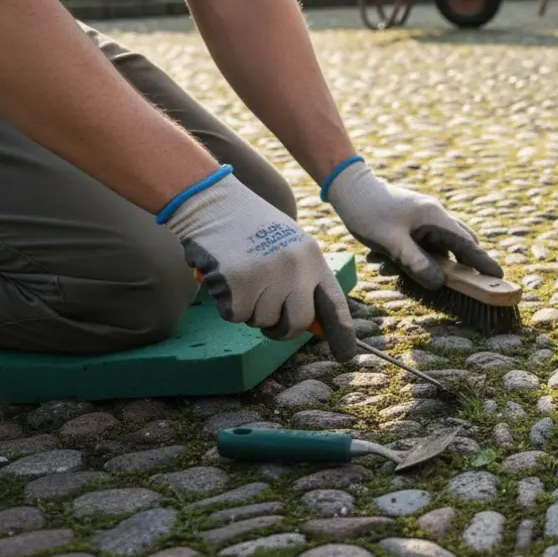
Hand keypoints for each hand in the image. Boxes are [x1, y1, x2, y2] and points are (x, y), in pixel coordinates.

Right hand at [160, 168, 358, 360]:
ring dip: (248, 309)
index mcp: (312, 258)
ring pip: (262, 321)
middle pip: (298, 323)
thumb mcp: (288, 246)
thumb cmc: (249, 227)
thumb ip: (301, 280)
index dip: (341, 333)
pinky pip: (235, 315)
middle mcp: (296, 268)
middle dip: (281, 329)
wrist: (212, 200)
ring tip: (241, 277)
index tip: (345, 356)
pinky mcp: (238, 283)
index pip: (334, 303)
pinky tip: (223, 276)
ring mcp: (268, 275)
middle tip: (266, 317)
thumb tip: (310, 323)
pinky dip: (226, 303)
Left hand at [324, 159, 502, 289]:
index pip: (468, 245)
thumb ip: (417, 264)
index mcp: (436, 218)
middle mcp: (436, 217)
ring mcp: (425, 219)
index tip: (499, 278)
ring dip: (421, 265)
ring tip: (389, 268)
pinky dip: (408, 258)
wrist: (349, 188)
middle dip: (455, 268)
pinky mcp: (413, 222)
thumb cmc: (368, 212)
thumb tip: (439, 283)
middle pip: (459, 246)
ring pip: (437, 249)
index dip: (483, 263)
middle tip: (454, 286)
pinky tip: (382, 262)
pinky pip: (421, 245)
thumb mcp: (391, 243)